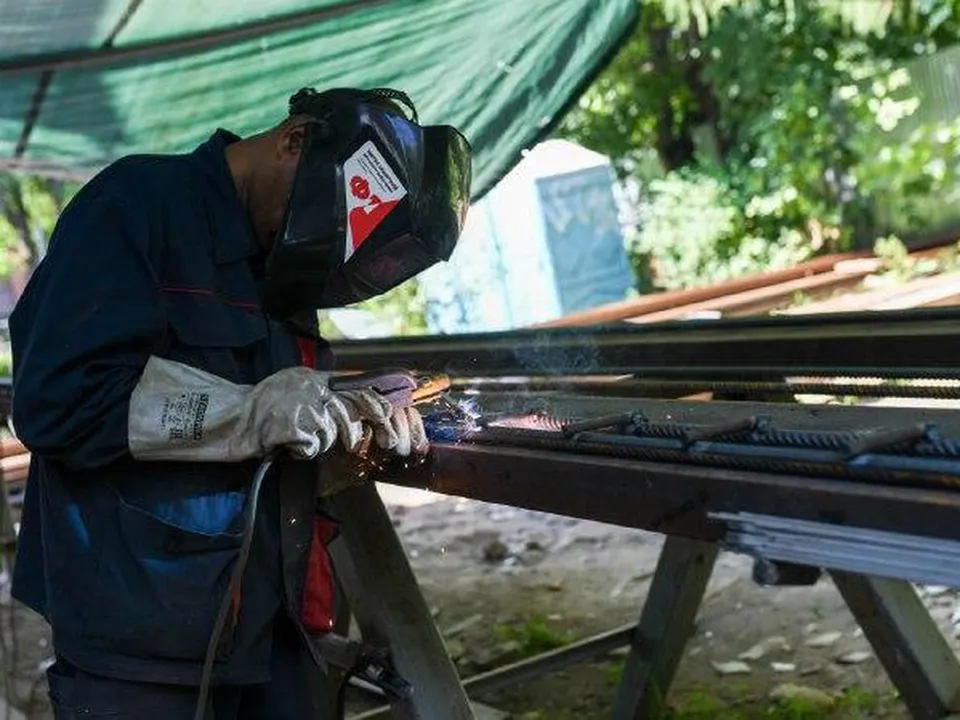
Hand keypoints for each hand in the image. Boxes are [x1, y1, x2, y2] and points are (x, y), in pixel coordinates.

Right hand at [242, 370, 427, 458]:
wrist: (229, 419)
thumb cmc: (265, 411)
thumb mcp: (299, 391)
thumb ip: (327, 396)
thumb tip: (367, 409)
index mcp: (315, 378)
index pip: (358, 386)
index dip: (379, 403)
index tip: (395, 419)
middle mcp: (310, 387)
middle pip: (354, 406)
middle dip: (371, 428)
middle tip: (381, 446)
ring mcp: (299, 405)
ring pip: (333, 430)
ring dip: (323, 442)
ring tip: (306, 440)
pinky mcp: (288, 425)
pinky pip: (312, 445)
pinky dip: (304, 451)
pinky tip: (289, 445)